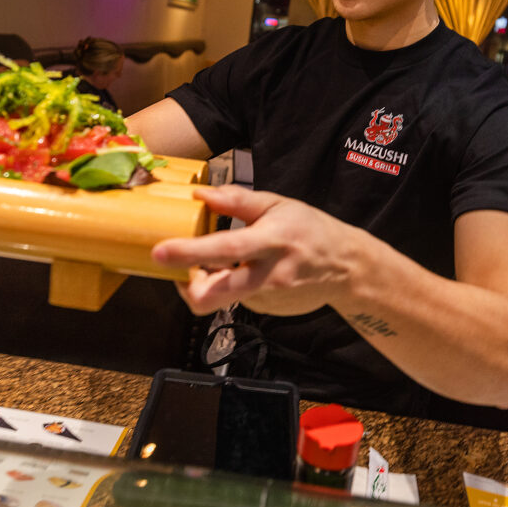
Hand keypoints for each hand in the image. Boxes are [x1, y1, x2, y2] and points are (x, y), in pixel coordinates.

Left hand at [151, 185, 357, 315]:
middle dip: (185, 286)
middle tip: (178, 266)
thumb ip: (238, 200)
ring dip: (208, 280)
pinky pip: (234, 297)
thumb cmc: (312, 231)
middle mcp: (268, 276)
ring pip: (219, 297)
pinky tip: (246, 269)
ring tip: (221, 260)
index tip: (160, 251)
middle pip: (212, 296)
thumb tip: (201, 195)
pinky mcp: (264, 311)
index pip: (224, 250)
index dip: (188, 253)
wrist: (347, 269)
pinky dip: (229, 283)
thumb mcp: (278, 205)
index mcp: (271, 242)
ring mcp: (266, 299)